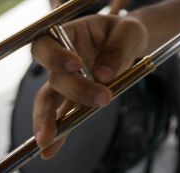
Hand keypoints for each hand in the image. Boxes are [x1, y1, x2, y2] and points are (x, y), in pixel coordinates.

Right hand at [31, 14, 147, 157]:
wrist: (131, 43)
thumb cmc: (127, 31)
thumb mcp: (129, 31)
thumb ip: (116, 48)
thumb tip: (103, 76)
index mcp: (68, 34)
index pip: (47, 44)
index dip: (55, 56)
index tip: (76, 64)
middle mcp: (61, 59)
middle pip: (54, 76)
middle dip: (74, 90)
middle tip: (102, 99)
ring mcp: (66, 80)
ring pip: (50, 100)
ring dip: (49, 120)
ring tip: (48, 140)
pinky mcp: (75, 98)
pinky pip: (63, 115)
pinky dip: (60, 132)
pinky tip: (51, 150)